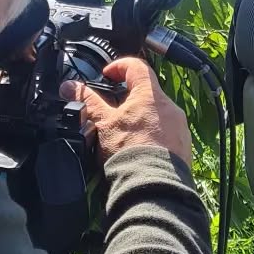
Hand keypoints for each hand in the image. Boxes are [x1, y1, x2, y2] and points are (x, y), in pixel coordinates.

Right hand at [61, 57, 192, 164]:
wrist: (154, 187)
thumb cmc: (129, 151)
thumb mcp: (103, 123)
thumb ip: (87, 102)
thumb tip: (69, 86)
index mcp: (150, 95)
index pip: (136, 66)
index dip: (119, 66)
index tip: (107, 75)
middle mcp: (169, 107)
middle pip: (148, 91)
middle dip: (129, 97)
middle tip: (112, 109)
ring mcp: (179, 127)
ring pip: (158, 113)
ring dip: (142, 117)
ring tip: (125, 133)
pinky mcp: (184, 146)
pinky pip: (167, 132)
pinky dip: (153, 135)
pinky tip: (140, 148)